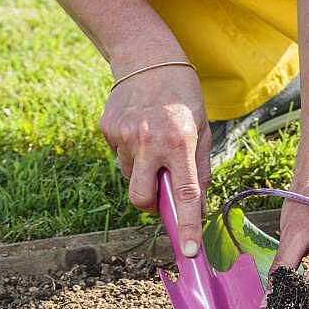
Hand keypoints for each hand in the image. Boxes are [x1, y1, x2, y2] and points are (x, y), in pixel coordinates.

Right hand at [100, 63, 210, 256]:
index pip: (185, 194)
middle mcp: (149, 141)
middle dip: (151, 203)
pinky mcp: (106, 129)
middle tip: (160, 189)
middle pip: (141, 198)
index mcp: (180, 142)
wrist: (148, 57)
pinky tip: (138, 129)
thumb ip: (199, 170)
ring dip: (142, 171)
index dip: (187, 226)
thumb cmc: (183, 98)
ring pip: (130, 177)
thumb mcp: (201, 131)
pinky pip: (118, 157)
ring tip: (152, 142)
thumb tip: (195, 208)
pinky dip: (130, 153)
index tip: (189, 251)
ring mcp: (124, 136)